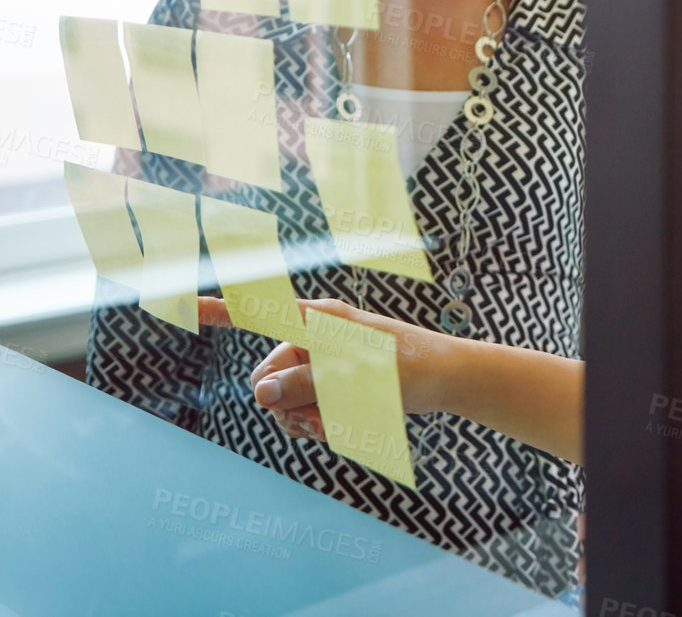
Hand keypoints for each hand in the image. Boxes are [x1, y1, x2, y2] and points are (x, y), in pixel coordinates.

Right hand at [197, 296, 455, 443]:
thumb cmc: (408, 368)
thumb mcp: (357, 377)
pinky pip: (303, 412)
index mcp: (318, 321)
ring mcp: (321, 364)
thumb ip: (306, 383)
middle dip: (285, 403)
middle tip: (319, 419)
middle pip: (266, 378)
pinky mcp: (330, 387)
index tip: (184, 304)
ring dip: (304, 419)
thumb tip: (260, 393)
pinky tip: (341, 427)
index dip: (221, 311)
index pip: (261, 313)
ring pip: (283, 402)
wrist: (447, 379)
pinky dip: (316, 425)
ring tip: (340, 422)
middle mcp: (314, 339)